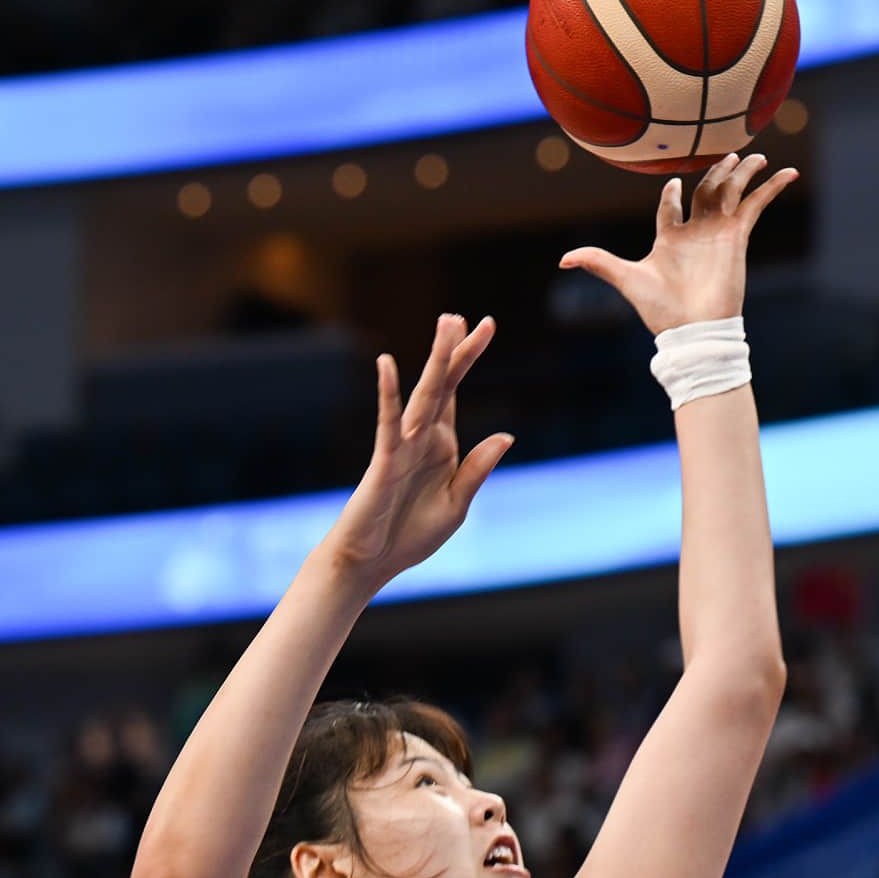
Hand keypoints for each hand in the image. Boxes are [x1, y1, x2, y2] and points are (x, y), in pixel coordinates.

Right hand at [322, 314, 513, 586]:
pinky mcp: (385, 460)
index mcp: (440, 446)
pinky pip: (388, 423)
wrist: (372, 563)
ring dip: (436, 360)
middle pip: (442, 385)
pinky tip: (388, 365)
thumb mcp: (456, 505)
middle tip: (463, 314)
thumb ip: (478, 470)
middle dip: (455, 350)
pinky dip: (389, 395)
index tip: (485, 325)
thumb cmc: (409, 536)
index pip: (454, 394)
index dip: (467, 359)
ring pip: (423, 396)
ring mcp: (402, 445)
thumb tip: (507, 436)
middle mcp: (422, 438)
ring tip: (446, 323)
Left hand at [559, 153, 799, 335]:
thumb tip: (563, 261)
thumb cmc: (660, 308)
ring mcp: (719, 233)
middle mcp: (696, 232)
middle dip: (718, 173)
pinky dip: (772, 189)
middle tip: (730, 154)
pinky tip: (788, 173)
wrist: (693, 328)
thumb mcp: (625, 278)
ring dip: (744, 173)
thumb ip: (598, 263)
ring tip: (756, 156)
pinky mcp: (738, 237)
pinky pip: (757, 205)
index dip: (670, 193)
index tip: (673, 185)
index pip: (670, 207)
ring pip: (732, 193)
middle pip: (708, 192)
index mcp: (669, 239)